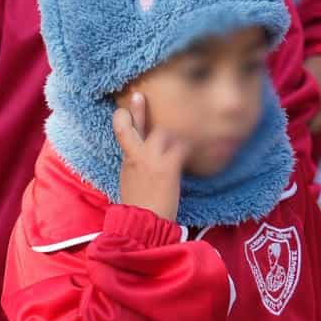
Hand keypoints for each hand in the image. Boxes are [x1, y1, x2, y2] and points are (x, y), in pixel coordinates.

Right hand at [113, 91, 186, 221]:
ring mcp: (151, 159)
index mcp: (127, 161)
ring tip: (187, 133)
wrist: (142, 226)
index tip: (125, 108)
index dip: (125, 119)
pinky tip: (198, 146)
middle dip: (135, 111)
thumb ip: (135, 168)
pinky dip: (189, 146)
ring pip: (163, 133)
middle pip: (131, 126)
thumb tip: (140, 163)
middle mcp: (136, 157)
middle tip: (138, 95)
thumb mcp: (130, 184)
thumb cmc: (140, 210)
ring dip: (175, 133)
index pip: (122, 133)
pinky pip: (181, 146)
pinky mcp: (167, 166)